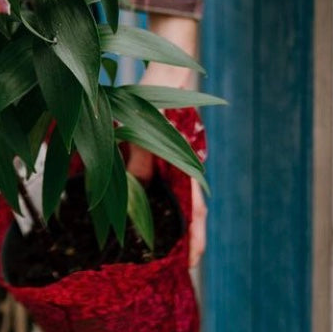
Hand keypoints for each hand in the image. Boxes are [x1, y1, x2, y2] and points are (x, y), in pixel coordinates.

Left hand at [127, 14, 205, 267]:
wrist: (170, 64)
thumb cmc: (158, 91)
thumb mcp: (144, 122)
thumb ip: (139, 152)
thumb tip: (137, 187)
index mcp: (186, 159)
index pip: (195, 206)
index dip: (193, 235)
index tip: (192, 262)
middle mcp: (184, 163)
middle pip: (188, 207)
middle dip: (184, 237)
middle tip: (177, 267)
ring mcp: (175, 159)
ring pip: (175, 197)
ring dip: (169, 220)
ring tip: (160, 248)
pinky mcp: (163, 151)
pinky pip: (160, 180)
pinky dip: (154, 197)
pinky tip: (142, 208)